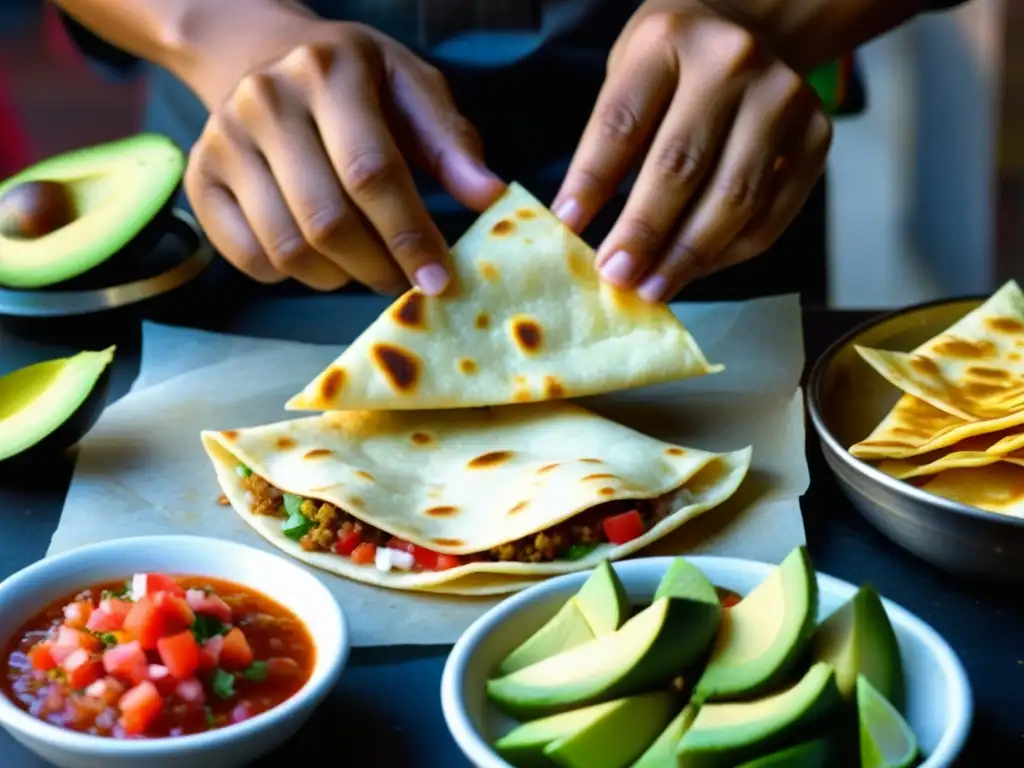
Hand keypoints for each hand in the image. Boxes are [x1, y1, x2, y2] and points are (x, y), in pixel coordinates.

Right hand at [183, 21, 504, 292]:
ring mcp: (223, 141)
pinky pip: (250, 260)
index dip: (409, 235)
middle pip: (326, 220)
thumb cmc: (355, 83)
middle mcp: (265, 101)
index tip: (439, 280)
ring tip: (366, 266)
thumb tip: (489, 198)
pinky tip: (321, 258)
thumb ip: (451, 142)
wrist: (262, 57)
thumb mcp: (411, 88)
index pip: (370, 172)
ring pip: (287, 249)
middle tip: (404, 281)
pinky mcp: (199, 179)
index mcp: (327, 71)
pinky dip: (294, 277)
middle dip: (377, 268)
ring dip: (339, 278)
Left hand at [552, 1, 832, 301]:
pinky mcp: (816, 136)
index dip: (591, 183)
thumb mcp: (629, 74)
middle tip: (617, 278)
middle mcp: (731, 64)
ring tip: (653, 289)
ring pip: (733, 198)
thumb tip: (585, 230)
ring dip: (688, 256)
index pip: (622, 124)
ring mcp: (782, 99)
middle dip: (644, 233)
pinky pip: (770, 214)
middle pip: (680, 166)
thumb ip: (611, 144)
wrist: (752, 27)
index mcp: (668, 41)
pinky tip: (696, 270)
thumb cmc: (674, 63)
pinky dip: (730, 253)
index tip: (567, 230)